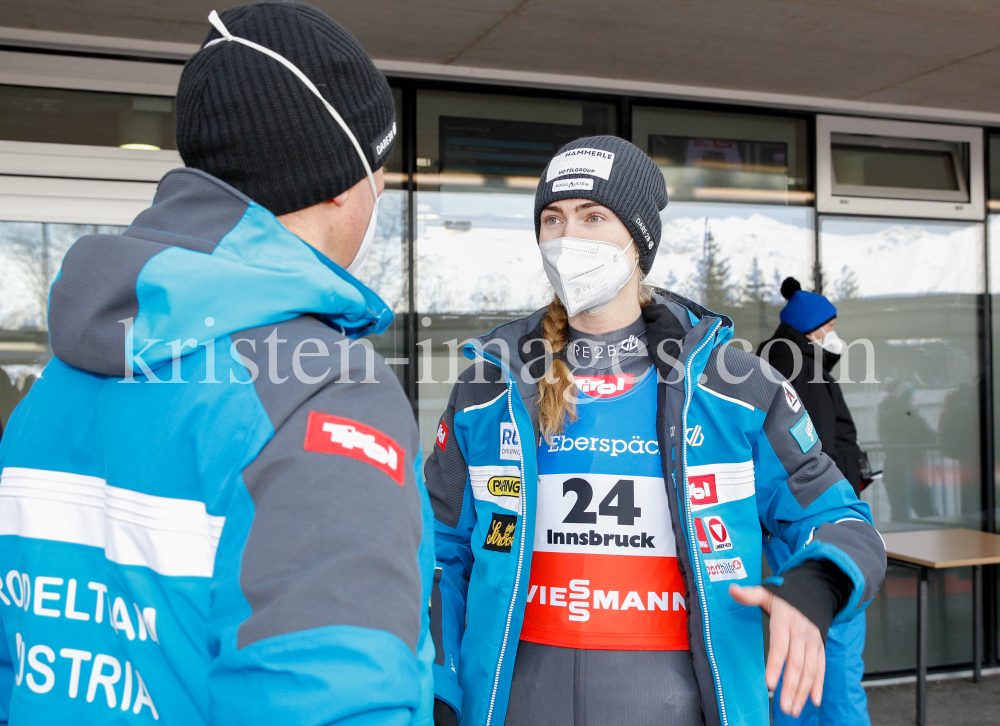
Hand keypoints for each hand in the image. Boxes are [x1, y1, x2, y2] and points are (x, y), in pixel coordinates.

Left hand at [730, 584, 824, 716]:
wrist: (814, 592)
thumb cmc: (785, 597)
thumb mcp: (767, 593)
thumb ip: (749, 594)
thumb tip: (732, 590)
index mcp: (785, 621)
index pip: (780, 646)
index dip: (775, 665)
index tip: (769, 683)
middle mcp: (801, 633)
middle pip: (796, 663)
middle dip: (790, 686)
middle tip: (783, 707)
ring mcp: (813, 642)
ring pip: (810, 669)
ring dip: (803, 691)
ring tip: (793, 708)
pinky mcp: (820, 648)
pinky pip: (821, 668)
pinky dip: (819, 685)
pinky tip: (814, 701)